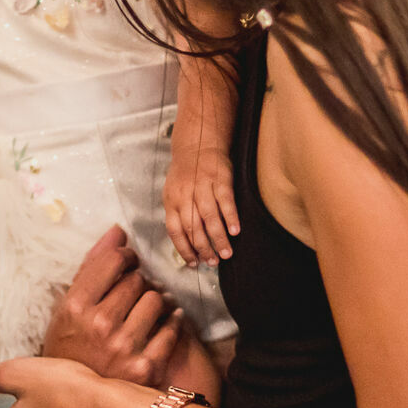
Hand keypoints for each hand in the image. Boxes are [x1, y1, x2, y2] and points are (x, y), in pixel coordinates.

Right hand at [43, 227, 183, 385]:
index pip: (113, 261)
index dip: (126, 256)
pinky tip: (167, 320)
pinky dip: (173, 321)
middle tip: (136, 288)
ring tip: (149, 306)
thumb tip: (117, 231)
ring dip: (156, 299)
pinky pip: (172, 329)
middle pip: (137, 279)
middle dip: (139, 279)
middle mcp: (99, 326)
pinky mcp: (145, 368)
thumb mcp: (67, 308)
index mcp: (75, 307)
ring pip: (157, 300)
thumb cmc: (70, 348)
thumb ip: (91, 267)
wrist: (75, 400)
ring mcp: (123, 348)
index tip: (129, 262)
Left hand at [163, 142, 238, 266]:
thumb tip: (185, 243)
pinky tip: (235, 231)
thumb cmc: (186, 174)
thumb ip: (177, 215)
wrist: (198, 144)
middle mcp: (185, 195)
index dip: (184, 249)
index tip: (193, 263)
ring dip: (218, 238)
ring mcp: (202, 186)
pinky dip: (230, 217)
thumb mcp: (173, 193)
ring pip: (209, 217)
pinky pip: (225, 201)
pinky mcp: (220, 179)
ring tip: (226, 253)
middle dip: (203, 248)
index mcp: (172, 201)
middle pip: (193, 227)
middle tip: (213, 262)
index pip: (175, 231)